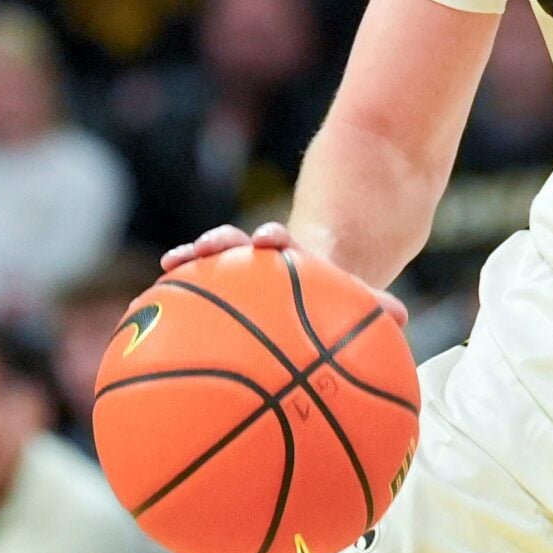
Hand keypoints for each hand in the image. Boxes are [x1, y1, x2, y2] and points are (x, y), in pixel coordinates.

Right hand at [161, 222, 409, 329]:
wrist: (327, 262)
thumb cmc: (339, 289)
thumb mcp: (357, 291)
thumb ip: (374, 302)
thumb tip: (402, 316)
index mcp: (299, 258)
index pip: (287, 245)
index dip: (276, 239)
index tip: (266, 236)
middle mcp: (267, 258)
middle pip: (243, 244)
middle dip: (226, 242)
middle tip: (211, 244)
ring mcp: (244, 268)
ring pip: (217, 259)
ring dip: (197, 259)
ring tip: (173, 262)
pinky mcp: (229, 279)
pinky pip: (203, 283)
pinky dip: (181, 285)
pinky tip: (151, 295)